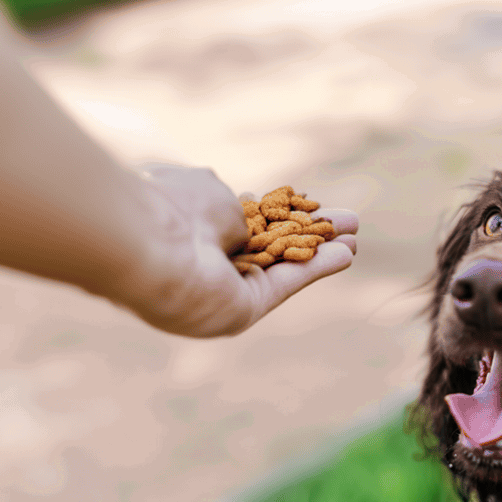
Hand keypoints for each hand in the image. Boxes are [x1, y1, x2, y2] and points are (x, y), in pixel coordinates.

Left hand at [133, 163, 357, 337]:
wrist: (145, 247)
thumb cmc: (168, 210)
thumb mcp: (208, 190)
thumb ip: (233, 205)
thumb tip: (245, 209)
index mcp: (188, 230)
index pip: (240, 223)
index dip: (276, 213)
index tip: (305, 201)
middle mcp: (206, 264)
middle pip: (268, 247)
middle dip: (307, 233)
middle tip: (344, 221)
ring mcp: (225, 291)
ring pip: (283, 266)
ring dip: (320, 251)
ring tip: (356, 238)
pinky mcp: (242, 311)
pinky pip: (286, 283)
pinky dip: (317, 269)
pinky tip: (347, 254)